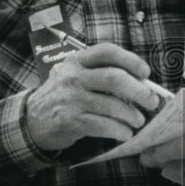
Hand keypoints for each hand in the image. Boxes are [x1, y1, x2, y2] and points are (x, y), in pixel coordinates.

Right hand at [25, 42, 159, 151]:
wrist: (32, 120)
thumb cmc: (64, 96)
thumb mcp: (76, 77)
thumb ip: (101, 75)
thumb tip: (142, 84)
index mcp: (77, 61)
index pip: (106, 51)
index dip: (130, 59)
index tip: (145, 72)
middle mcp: (73, 77)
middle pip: (113, 78)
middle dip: (139, 91)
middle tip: (152, 101)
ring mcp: (70, 99)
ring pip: (110, 105)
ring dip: (131, 115)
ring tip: (139, 121)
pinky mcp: (69, 121)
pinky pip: (101, 125)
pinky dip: (118, 130)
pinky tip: (125, 133)